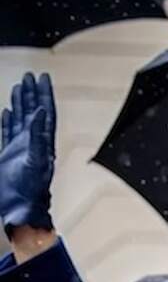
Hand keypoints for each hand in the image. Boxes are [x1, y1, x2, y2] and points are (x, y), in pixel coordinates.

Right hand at [0, 72, 55, 236]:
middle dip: (33, 93)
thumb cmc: (31, 187)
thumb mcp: (35, 160)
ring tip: (20, 86)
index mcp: (43, 141)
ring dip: (21, 102)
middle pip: (34, 111)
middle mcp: (34, 141)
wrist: (19, 205)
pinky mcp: (9, 153)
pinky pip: (9, 131)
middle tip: (30, 76)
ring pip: (21, 118)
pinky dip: (9, 119)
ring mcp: (21, 147)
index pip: (45, 112)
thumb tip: (40, 113)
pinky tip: (8, 110)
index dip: (45, 94)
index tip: (43, 77)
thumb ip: (37, 136)